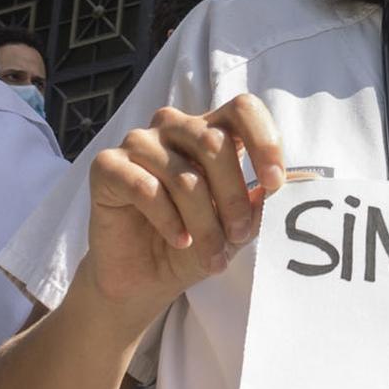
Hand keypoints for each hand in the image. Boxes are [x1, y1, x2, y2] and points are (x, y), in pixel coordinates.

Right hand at [84, 95, 285, 316]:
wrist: (144, 278)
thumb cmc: (193, 244)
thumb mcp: (234, 229)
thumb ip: (257, 205)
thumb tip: (281, 188)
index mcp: (211, 131)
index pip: (243, 110)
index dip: (264, 141)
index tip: (275, 184)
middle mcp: (174, 127)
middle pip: (215, 143)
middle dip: (233, 197)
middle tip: (239, 235)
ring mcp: (139, 143)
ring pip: (183, 174)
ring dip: (203, 222)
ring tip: (211, 256)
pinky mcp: (107, 166)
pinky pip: (146, 187)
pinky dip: (169, 220)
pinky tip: (178, 241)